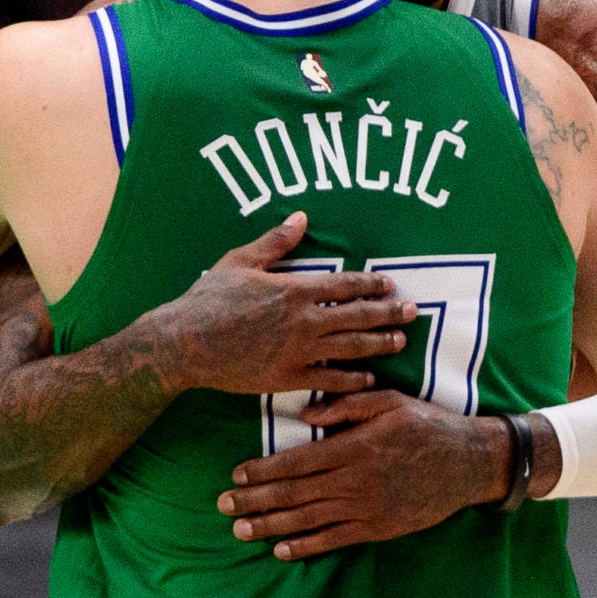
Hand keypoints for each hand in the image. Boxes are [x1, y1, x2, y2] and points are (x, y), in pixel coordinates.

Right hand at [138, 213, 416, 397]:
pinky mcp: (288, 377)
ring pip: (351, 348)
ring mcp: (297, 351)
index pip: (345, 285)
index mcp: (293, 289)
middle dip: (388, 314)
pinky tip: (368, 376)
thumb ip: (275, 242)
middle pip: (358, 316)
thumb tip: (301, 218)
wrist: (184, 343)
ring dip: (379, 344)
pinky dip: (352, 378)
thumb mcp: (239, 261)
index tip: (390, 285)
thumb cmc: (207, 300)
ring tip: (400, 342)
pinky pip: (330, 379)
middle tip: (412, 312)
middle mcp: (303, 321)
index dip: (371, 285)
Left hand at [217, 391, 511, 556]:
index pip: (297, 462)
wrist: (470, 463)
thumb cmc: (427, 425)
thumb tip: (305, 416)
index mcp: (355, 446)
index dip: (263, 471)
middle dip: (254, 501)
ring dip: (270, 527)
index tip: (236, 476)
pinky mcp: (379, 528)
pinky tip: (281, 550)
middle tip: (223, 507)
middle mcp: (356, 480)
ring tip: (241, 531)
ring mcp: (368, 508)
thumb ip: (346, 404)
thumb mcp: (390, 401)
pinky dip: (306, 546)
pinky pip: (335, 540)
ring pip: (309, 520)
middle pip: (294, 494)